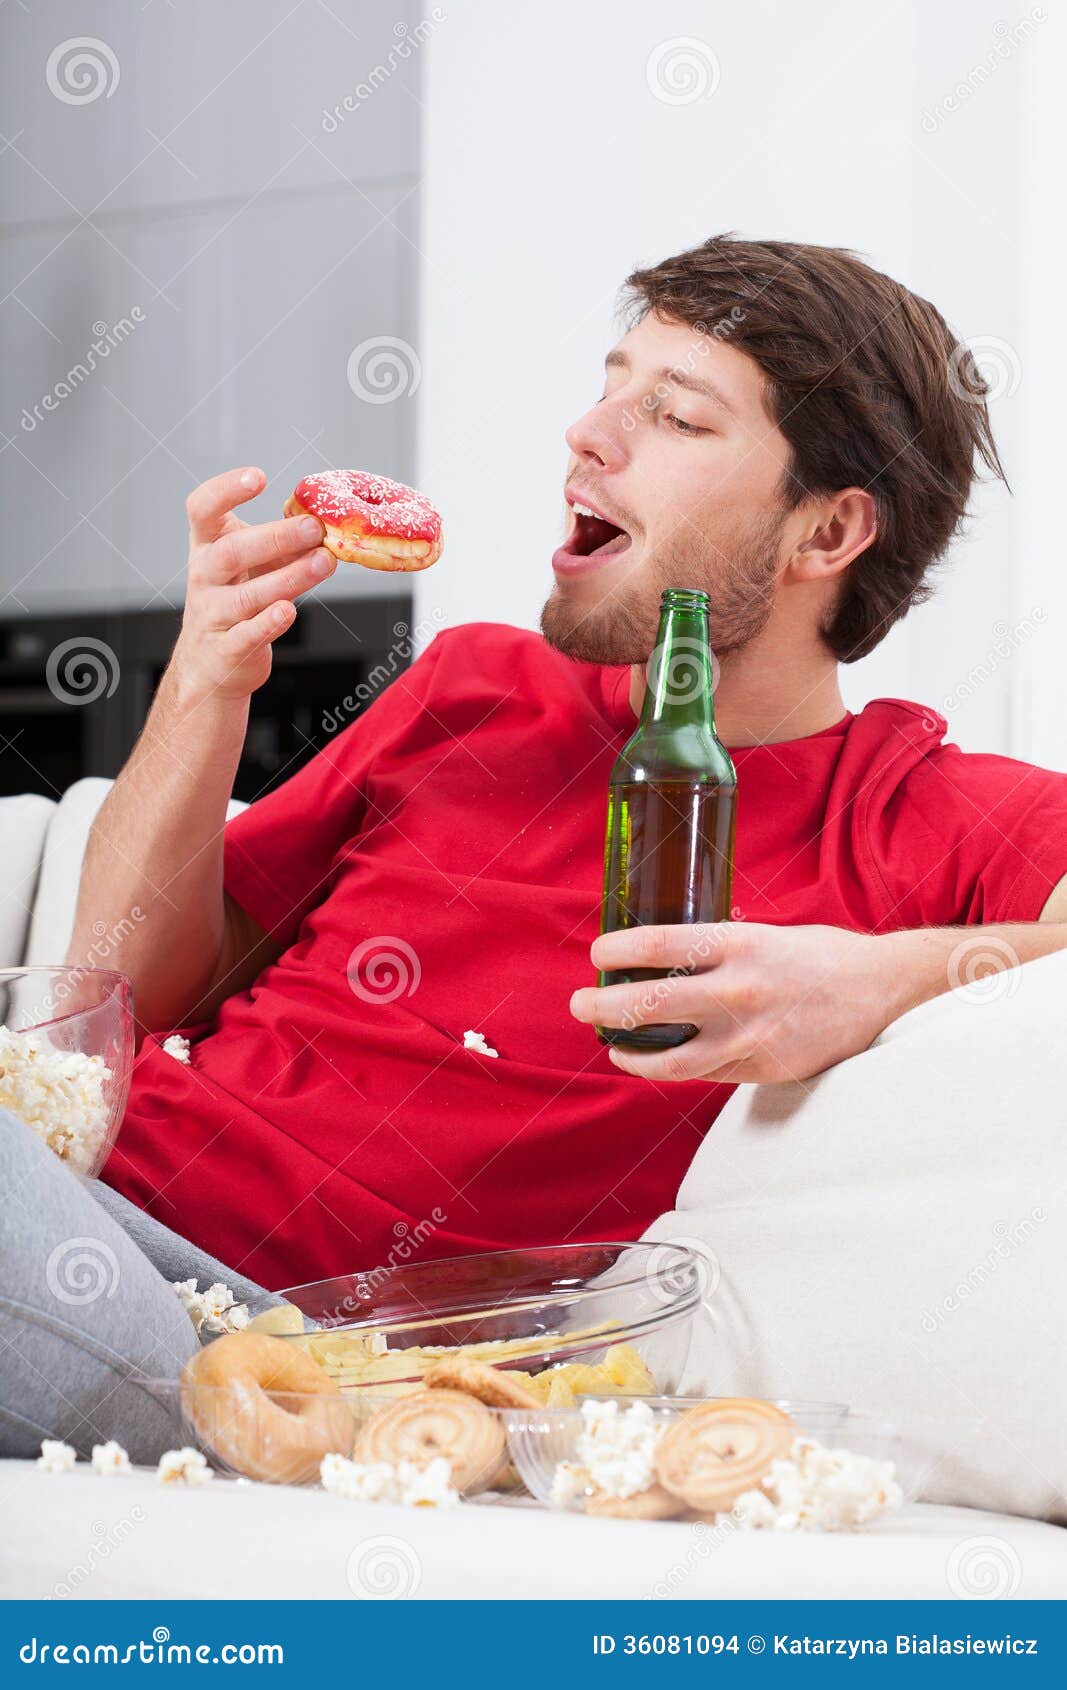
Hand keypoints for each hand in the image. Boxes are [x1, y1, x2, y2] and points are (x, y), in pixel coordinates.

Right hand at [174, 466, 335, 700]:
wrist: (209, 664)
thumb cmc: (235, 602)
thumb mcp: (254, 565)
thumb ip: (284, 545)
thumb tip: (325, 524)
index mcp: (207, 546)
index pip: (202, 508)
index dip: (226, 490)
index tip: (258, 477)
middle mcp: (204, 576)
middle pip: (231, 551)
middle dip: (274, 537)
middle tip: (313, 527)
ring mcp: (212, 614)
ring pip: (246, 596)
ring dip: (288, 578)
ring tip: (323, 563)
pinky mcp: (227, 650)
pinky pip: (247, 634)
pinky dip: (268, 623)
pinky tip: (289, 611)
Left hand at [569, 921, 916, 1083]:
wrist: (883, 993)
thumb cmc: (822, 956)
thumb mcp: (768, 934)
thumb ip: (721, 947)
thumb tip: (668, 951)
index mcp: (742, 945)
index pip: (661, 945)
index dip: (619, 950)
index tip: (597, 955)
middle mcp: (741, 990)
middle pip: (653, 1003)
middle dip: (605, 1006)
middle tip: (580, 1004)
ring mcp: (751, 1036)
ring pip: (673, 1057)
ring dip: (631, 1052)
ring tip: (610, 1045)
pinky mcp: (763, 1068)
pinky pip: (705, 1074)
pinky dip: (672, 1069)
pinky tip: (654, 1060)